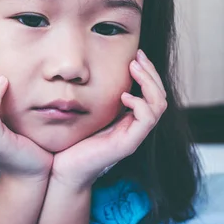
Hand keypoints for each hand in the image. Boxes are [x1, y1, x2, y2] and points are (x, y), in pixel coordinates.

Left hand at [50, 49, 167, 189]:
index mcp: (129, 118)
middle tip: (138, 55)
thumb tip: (95, 69)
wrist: (63, 169)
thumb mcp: (88, 111)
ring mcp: (134, 136)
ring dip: (149, 83)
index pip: (152, 92)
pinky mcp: (128, 145)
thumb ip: (98, 95)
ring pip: (158, 106)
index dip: (148, 72)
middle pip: (160, 96)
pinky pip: (147, 121)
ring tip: (133, 68)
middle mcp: (135, 127)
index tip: (136, 54)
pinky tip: (124, 96)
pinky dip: (140, 104)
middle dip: (151, 72)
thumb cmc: (72, 140)